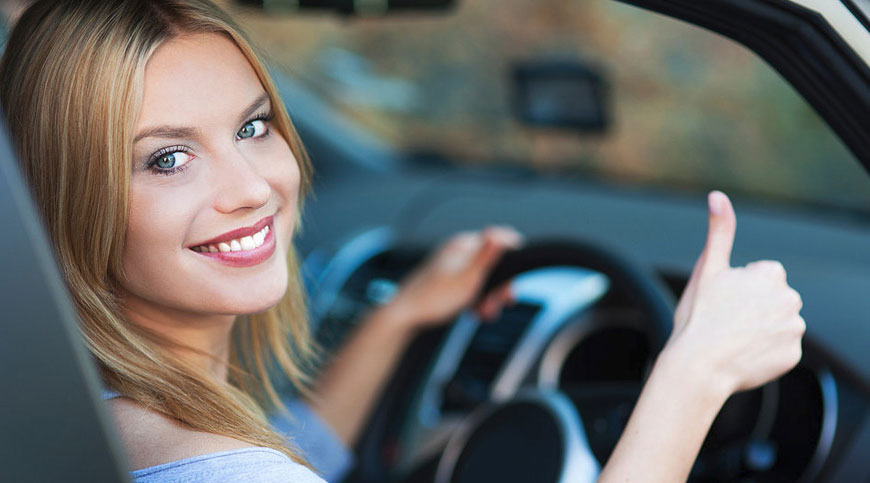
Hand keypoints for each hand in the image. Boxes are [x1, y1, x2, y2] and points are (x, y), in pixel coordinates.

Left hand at [384, 226, 521, 330]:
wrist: (405, 315)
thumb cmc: (434, 297)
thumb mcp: (468, 277)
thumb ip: (486, 255)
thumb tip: (500, 232)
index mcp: (463, 245)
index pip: (499, 242)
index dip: (511, 262)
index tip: (511, 283)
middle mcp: (458, 251)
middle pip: (493, 263)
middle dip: (498, 287)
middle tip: (497, 304)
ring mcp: (453, 266)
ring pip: (483, 278)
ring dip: (488, 297)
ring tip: (484, 312)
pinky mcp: (448, 280)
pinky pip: (470, 286)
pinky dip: (476, 299)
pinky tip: (473, 312)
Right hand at [668, 191, 804, 396]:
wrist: (699, 366)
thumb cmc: (698, 318)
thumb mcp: (707, 269)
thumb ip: (719, 231)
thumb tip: (718, 196)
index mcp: (771, 275)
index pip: (763, 275)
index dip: (740, 287)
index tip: (724, 300)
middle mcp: (790, 299)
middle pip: (773, 298)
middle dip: (755, 306)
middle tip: (726, 320)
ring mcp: (793, 329)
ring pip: (778, 323)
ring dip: (762, 328)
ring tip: (733, 338)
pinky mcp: (793, 356)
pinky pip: (781, 349)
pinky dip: (766, 351)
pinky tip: (744, 353)